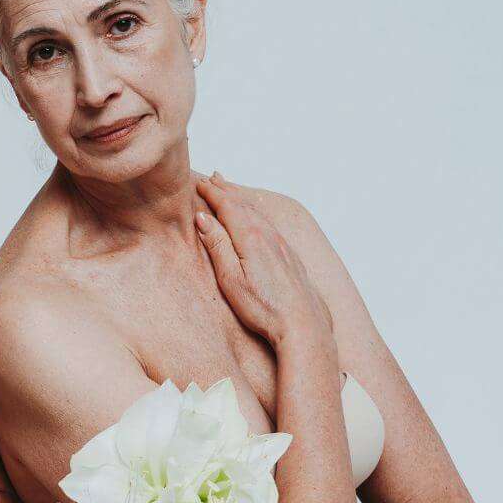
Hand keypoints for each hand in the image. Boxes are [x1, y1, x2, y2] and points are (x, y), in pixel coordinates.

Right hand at [193, 172, 332, 348]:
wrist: (303, 325)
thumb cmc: (264, 308)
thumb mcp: (231, 279)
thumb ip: (217, 245)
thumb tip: (203, 217)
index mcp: (251, 238)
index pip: (228, 206)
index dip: (213, 193)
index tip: (198, 183)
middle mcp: (270, 236)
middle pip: (244, 205)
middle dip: (227, 190)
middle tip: (213, 177)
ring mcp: (283, 245)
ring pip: (259, 213)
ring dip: (242, 199)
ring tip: (231, 190)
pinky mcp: (291, 256)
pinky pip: (270, 224)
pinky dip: (257, 212)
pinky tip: (257, 216)